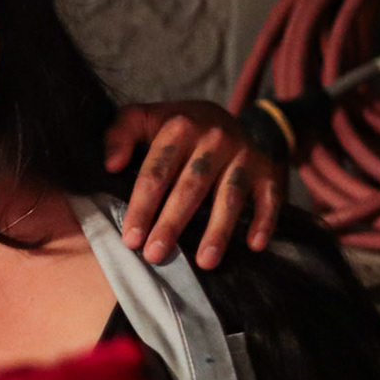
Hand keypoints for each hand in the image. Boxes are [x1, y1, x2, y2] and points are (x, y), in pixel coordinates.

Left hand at [104, 101, 283, 269]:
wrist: (221, 117)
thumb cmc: (172, 128)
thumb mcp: (142, 119)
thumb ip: (119, 134)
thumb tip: (110, 165)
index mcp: (180, 126)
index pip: (156, 172)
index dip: (142, 207)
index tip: (131, 238)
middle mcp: (215, 138)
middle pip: (190, 187)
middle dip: (172, 223)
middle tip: (156, 255)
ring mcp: (244, 154)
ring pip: (229, 196)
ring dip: (218, 230)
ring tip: (205, 262)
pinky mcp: (267, 169)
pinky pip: (269, 197)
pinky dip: (265, 220)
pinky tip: (254, 245)